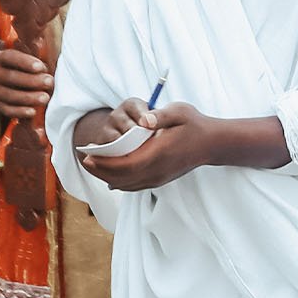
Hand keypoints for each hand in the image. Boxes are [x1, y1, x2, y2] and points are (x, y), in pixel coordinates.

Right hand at [0, 46, 53, 121]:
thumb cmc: (5, 66)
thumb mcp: (10, 58)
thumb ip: (26, 61)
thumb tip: (46, 70)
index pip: (10, 58)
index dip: (26, 62)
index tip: (41, 67)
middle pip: (12, 77)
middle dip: (33, 81)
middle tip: (49, 82)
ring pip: (10, 95)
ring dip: (29, 98)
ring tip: (45, 98)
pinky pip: (6, 110)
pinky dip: (20, 111)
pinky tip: (32, 111)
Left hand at [78, 101, 215, 191]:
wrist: (212, 144)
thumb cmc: (194, 124)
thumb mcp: (180, 111)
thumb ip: (160, 115)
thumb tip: (145, 119)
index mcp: (159, 154)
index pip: (125, 164)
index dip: (104, 162)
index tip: (89, 154)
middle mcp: (157, 170)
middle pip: (121, 177)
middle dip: (100, 170)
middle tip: (84, 159)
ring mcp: (159, 178)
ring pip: (127, 184)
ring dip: (107, 177)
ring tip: (93, 166)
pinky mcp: (160, 180)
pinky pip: (135, 186)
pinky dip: (119, 182)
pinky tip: (110, 178)